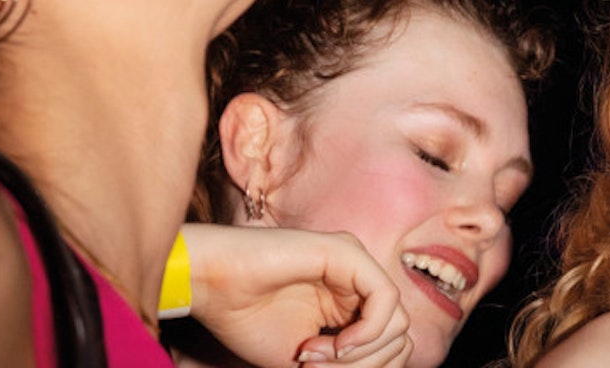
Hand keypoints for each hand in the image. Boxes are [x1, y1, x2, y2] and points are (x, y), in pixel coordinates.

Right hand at [180, 223, 411, 366]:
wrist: (212, 286)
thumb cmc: (247, 319)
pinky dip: (366, 333)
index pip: (390, 348)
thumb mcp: (309, 362)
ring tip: (314, 354)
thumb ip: (346, 366)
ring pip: (397, 324)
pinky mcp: (348, 253)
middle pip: (398, 339)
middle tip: (312, 366)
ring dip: (359, 355)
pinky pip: (386, 299)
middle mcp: (359, 283)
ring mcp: (355, 265)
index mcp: (351, 306)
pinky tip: (335, 345)